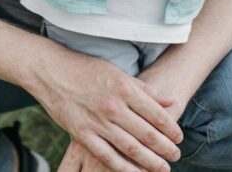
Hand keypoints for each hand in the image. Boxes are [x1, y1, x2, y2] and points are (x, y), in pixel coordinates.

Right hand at [32, 51, 181, 171]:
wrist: (51, 71)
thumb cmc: (86, 69)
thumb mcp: (119, 72)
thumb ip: (145, 89)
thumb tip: (170, 101)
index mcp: (124, 89)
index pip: (157, 114)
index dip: (171, 129)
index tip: (179, 137)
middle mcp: (113, 106)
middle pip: (147, 134)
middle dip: (166, 148)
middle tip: (177, 155)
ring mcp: (97, 122)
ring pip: (131, 148)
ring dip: (151, 161)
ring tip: (164, 168)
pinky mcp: (82, 134)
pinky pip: (107, 156)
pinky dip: (124, 168)